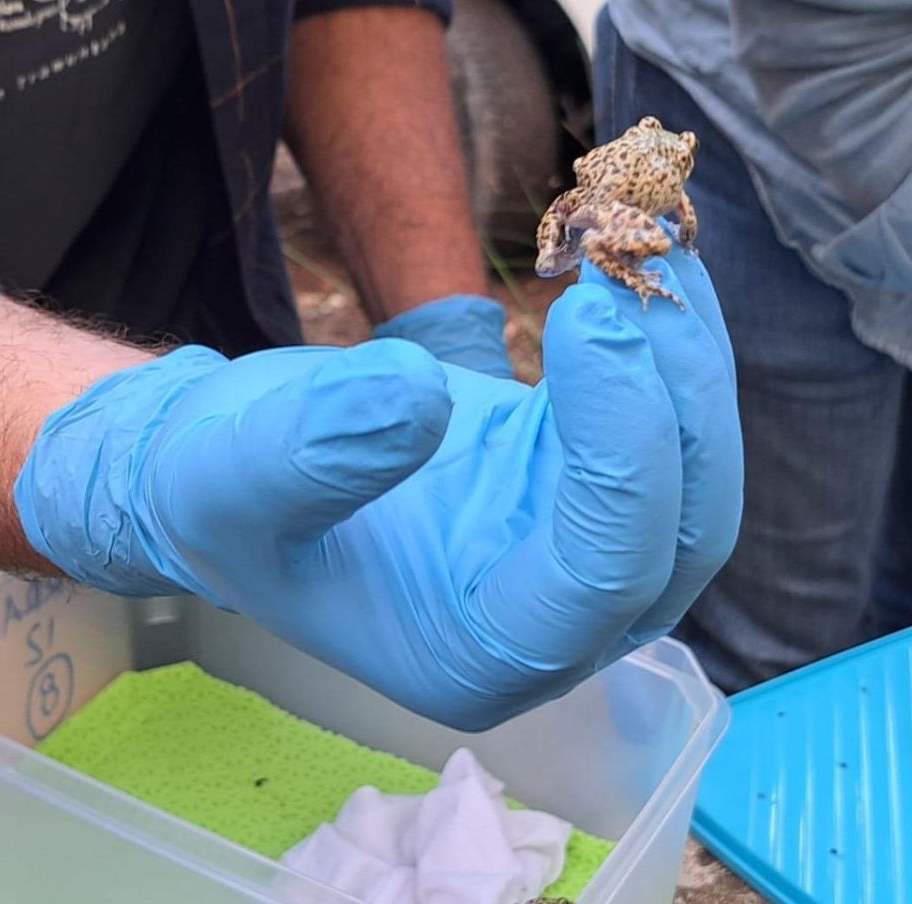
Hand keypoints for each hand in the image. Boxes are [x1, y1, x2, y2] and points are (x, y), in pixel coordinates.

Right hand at [14, 244, 740, 729]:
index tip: (588, 319)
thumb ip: (309, 456)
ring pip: (694, 472)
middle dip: (676, 395)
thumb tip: (420, 396)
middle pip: (682, 530)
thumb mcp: (228, 480)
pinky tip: (642, 252)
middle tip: (633, 267)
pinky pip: (662, 421)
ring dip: (684, 353)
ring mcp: (580, 551)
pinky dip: (662, 336)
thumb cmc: (217, 495)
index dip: (623, 454)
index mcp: (480, 658)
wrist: (221, 464)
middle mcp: (553, 626)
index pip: (601, 576)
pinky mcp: (582, 480)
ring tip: (643, 237)